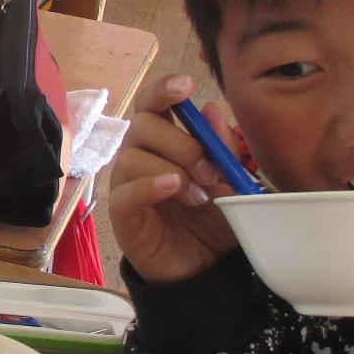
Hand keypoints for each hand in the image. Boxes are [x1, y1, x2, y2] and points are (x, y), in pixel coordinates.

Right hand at [105, 73, 244, 285]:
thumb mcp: (231, 180)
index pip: (151, 103)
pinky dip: (151, 185)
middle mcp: (139, 154)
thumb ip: (223, 147)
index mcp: (163, 140)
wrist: (204, 266)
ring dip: (173, 170)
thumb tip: (210, 110)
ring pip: (133, 156)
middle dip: (182, 143)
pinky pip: (126, 191)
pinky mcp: (122, 213)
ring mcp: (127, 183)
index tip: (185, 86)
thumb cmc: (213, 217)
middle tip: (210, 170)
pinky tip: (175, 189)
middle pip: (144, 126)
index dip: (163, 89)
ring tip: (200, 196)